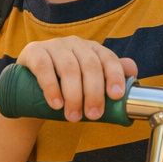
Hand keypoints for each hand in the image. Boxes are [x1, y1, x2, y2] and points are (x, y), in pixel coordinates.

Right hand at [16, 37, 137, 121]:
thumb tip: (133, 72)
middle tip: (93, 116)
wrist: (29, 86)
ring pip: (69, 68)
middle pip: (89, 65)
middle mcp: (74, 43)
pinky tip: (56, 103)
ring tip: (73, 117)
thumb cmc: (64, 85)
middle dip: (93, 93)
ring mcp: (53, 45)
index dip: (114, 76)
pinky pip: (44, 67)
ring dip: (73, 95)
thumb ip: (108, 77)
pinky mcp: (33, 52)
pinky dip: (51, 87)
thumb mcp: (87, 83)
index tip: (116, 96)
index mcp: (91, 49)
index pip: (108, 58)